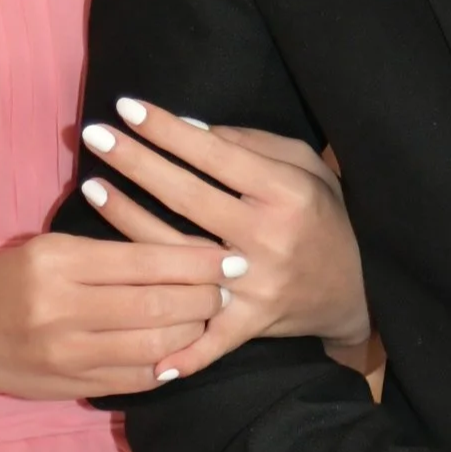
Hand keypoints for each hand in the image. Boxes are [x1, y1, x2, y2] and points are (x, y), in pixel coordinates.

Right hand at [0, 231, 230, 401]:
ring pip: (156, 346)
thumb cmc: (4, 282)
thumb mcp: (47, 250)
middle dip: (205, 298)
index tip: (227, 257)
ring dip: (194, 333)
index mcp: (58, 262)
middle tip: (228, 289)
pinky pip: (139, 379)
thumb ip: (107, 253)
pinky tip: (183, 349)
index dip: (196, 261)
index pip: (145, 261)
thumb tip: (182, 255)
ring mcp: (69, 355)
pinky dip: (169, 364)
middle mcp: (63, 310)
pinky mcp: (74, 386)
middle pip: (158, 305)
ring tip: (210, 317)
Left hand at [80, 97, 370, 376]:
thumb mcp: (304, 166)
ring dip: (128, 219)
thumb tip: (189, 126)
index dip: (168, 130)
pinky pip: (208, 337)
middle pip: (186, 196)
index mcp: (285, 193)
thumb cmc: (324, 216)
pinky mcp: (250, 322)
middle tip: (93, 135)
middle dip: (135, 161)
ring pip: (176, 252)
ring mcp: (255, 284)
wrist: (358, 289)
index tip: (127, 107)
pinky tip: (129, 322)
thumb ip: (250, 144)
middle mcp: (268, 238)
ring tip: (92, 187)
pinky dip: (175, 345)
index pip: (214, 155)